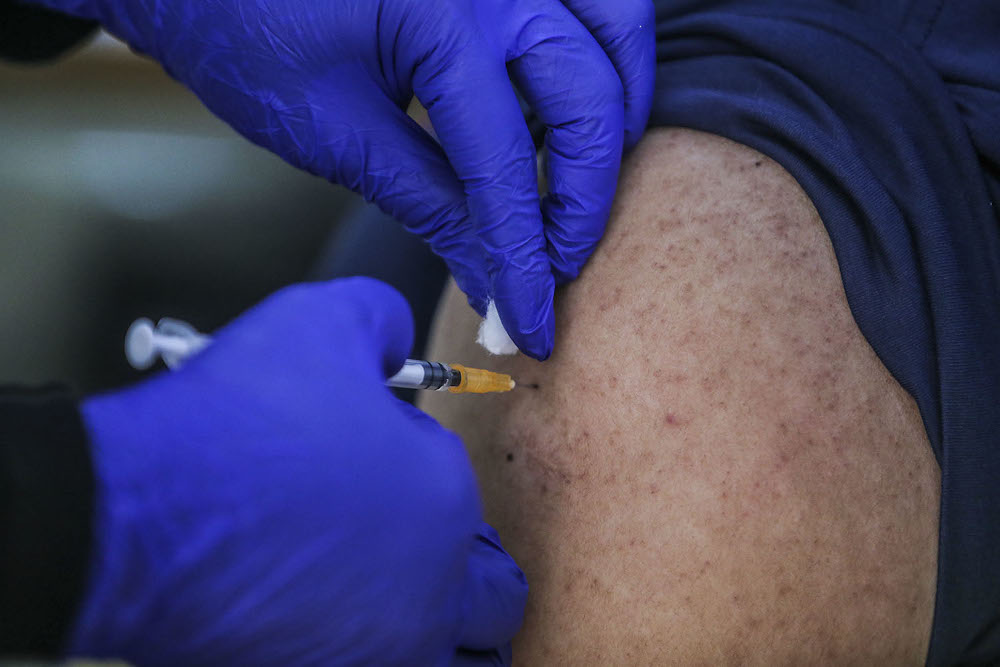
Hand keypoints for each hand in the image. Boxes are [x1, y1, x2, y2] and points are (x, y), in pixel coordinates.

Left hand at [29, 0, 654, 358]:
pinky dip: (604, 52)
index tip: (533, 318)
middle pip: (586, 95)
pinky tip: (585, 102)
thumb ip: (430, 202)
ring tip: (589, 182)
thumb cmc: (241, 34)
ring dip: (617, 110)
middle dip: (585, 194)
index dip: (526, 255)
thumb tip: (492, 274)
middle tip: (561, 260)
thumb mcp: (336, 133)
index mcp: (436, 15)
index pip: (506, 163)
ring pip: (617, 25)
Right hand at [72, 278, 526, 665]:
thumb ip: (382, 321)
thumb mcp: (325, 319)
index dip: (417, 468)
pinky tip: (321, 611)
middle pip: (494, 599)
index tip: (373, 459)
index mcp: (445, 504)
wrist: (132, 516)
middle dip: (469, 567)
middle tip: (412, 540)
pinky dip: (362, 647)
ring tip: (390, 594)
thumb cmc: (235, 422)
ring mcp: (376, 651)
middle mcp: (430, 592)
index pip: (463, 495)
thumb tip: (391, 342)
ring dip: (439, 626)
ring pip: (454, 657)